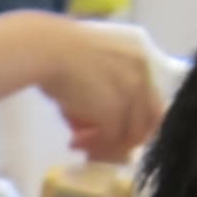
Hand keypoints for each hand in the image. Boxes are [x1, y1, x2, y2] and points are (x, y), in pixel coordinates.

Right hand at [41, 20, 165, 164]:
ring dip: (106, 145)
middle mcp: (142, 73)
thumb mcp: (91, 63)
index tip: (109, 130)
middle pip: (148, 120)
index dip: (131, 120)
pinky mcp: (114, 110)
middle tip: (96, 145)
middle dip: (122, 138)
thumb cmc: (56, 51)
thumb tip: (97, 118)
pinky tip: (74, 143)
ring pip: (131, 134)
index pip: (150, 100)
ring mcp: (131, 92)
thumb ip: (106, 86)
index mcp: (139, 57)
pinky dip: (94, 146)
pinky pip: (112, 139)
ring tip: (79, 144)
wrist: (45, 49)